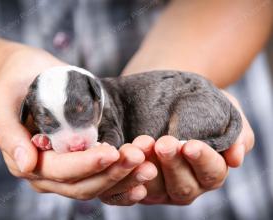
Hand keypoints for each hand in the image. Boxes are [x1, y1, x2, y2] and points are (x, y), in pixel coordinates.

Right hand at [0, 48, 146, 198]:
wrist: (26, 76)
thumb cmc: (14, 84)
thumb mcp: (2, 101)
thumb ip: (9, 133)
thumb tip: (26, 165)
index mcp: (28, 162)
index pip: (61, 171)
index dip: (87, 164)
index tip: (112, 152)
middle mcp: (48, 174)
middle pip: (83, 185)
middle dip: (113, 173)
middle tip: (139, 157)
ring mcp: (67, 171)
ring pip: (98, 185)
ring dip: (124, 178)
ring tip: (149, 166)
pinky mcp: (83, 162)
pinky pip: (104, 178)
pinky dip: (124, 181)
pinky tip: (143, 175)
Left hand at [99, 91, 253, 204]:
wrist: (168, 98)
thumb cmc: (199, 106)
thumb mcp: (225, 112)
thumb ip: (237, 134)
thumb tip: (237, 158)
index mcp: (210, 172)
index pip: (211, 173)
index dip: (202, 160)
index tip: (190, 144)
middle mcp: (187, 184)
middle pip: (182, 186)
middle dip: (173, 165)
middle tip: (164, 143)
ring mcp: (161, 187)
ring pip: (156, 190)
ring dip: (148, 171)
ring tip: (142, 146)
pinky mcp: (138, 183)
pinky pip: (131, 188)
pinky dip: (128, 178)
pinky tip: (125, 161)